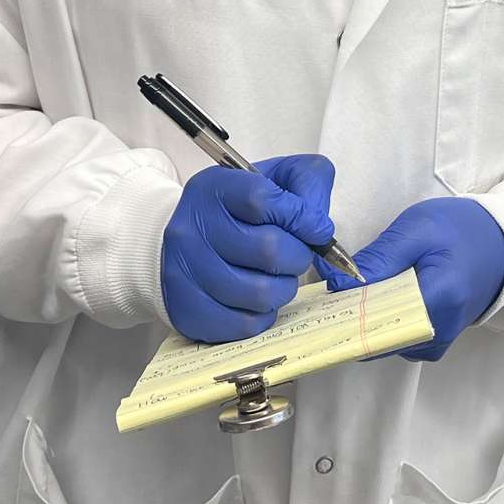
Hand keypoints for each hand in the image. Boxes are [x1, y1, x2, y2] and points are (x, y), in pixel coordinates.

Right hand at [160, 154, 336, 342]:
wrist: (185, 244)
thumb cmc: (239, 212)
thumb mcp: (271, 178)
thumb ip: (306, 181)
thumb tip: (320, 226)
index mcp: (213, 189)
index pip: (262, 199)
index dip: (301, 216)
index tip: (317, 228)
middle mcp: (191, 229)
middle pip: (268, 249)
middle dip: (298, 256)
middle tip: (297, 255)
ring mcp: (184, 272)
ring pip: (261, 293)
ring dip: (284, 288)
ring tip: (278, 277)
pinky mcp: (188, 311)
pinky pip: (245, 324)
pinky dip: (264, 314)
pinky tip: (258, 299)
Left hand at [326, 198, 503, 359]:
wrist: (499, 247)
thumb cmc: (460, 231)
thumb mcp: (418, 229)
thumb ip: (379, 258)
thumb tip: (338, 284)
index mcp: (438, 299)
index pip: (378, 320)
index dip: (345, 309)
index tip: (326, 291)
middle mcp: (437, 333)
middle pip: (376, 336)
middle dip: (349, 314)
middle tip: (334, 287)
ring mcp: (435, 344)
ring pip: (381, 342)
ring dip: (361, 318)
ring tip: (355, 288)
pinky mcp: (431, 344)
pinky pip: (392, 341)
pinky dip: (376, 322)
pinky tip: (374, 299)